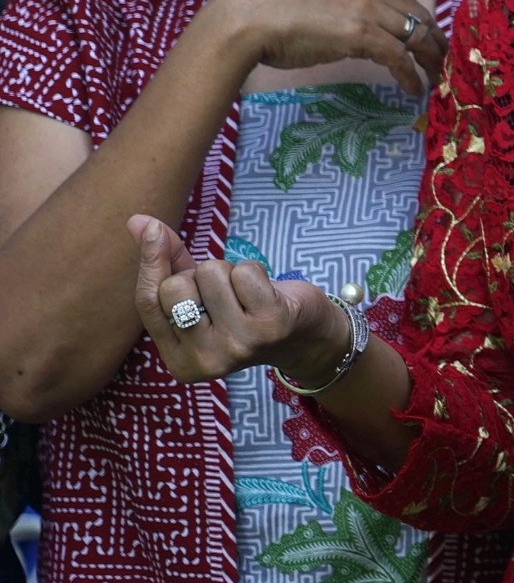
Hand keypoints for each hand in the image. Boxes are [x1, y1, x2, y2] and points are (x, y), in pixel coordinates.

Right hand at [130, 215, 345, 387]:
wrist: (306, 336)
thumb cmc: (245, 311)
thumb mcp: (203, 295)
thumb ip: (168, 263)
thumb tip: (138, 221)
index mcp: (179, 360)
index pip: (148, 303)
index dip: (149, 263)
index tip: (152, 228)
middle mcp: (205, 359)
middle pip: (176, 285)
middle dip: (199, 274)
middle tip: (224, 292)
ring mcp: (238, 345)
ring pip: (210, 273)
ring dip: (230, 271)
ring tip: (247, 294)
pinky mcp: (270, 325)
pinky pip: (244, 272)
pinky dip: (254, 270)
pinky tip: (266, 292)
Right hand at [204, 0, 445, 96]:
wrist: (245, 19)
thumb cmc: (268, 11)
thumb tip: (354, 22)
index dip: (418, 19)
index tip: (426, 37)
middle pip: (416, 14)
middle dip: (433, 38)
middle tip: (442, 58)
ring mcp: (367, 7)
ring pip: (416, 35)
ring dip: (430, 58)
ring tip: (436, 76)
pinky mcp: (362, 34)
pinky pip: (400, 57)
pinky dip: (411, 75)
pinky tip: (414, 88)